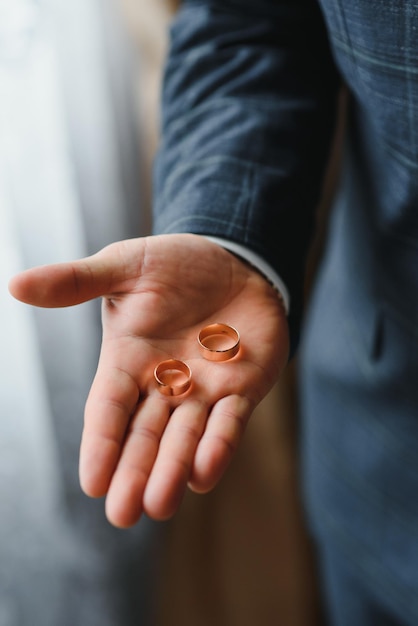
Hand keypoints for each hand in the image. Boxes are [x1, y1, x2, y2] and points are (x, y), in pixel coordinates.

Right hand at [9, 234, 288, 526]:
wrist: (232, 259)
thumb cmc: (173, 264)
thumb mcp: (123, 266)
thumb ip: (77, 282)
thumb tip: (15, 284)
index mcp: (128, 360)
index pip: (108, 409)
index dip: (100, 443)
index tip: (91, 482)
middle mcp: (163, 384)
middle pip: (144, 435)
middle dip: (134, 473)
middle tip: (121, 514)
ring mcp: (204, 390)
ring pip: (185, 438)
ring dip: (173, 471)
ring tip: (159, 506)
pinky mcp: (242, 387)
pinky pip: (230, 422)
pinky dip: (219, 446)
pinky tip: (204, 474)